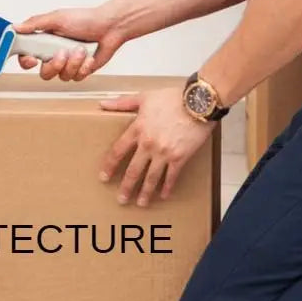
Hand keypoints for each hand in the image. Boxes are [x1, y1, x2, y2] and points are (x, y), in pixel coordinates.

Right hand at [14, 4, 125, 80]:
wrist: (111, 26)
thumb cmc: (86, 19)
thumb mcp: (58, 18)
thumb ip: (36, 24)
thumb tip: (15, 27)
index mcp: (45, 40)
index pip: (27, 55)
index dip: (26, 61)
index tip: (32, 59)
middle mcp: (54, 53)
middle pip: (44, 72)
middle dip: (54, 65)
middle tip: (63, 53)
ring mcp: (68, 63)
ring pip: (61, 76)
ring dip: (73, 63)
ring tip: (81, 49)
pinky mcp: (81, 70)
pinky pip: (76, 77)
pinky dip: (84, 67)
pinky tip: (89, 56)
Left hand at [99, 87, 213, 206]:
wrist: (198, 102)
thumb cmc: (173, 98)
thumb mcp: (144, 97)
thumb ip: (122, 103)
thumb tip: (103, 104)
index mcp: (138, 129)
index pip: (118, 151)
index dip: (110, 166)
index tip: (104, 176)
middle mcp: (148, 144)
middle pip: (133, 170)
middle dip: (126, 187)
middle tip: (121, 199)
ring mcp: (164, 153)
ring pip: (151, 178)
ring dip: (144, 193)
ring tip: (140, 203)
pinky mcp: (180, 157)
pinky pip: (171, 177)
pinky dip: (166, 187)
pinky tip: (163, 195)